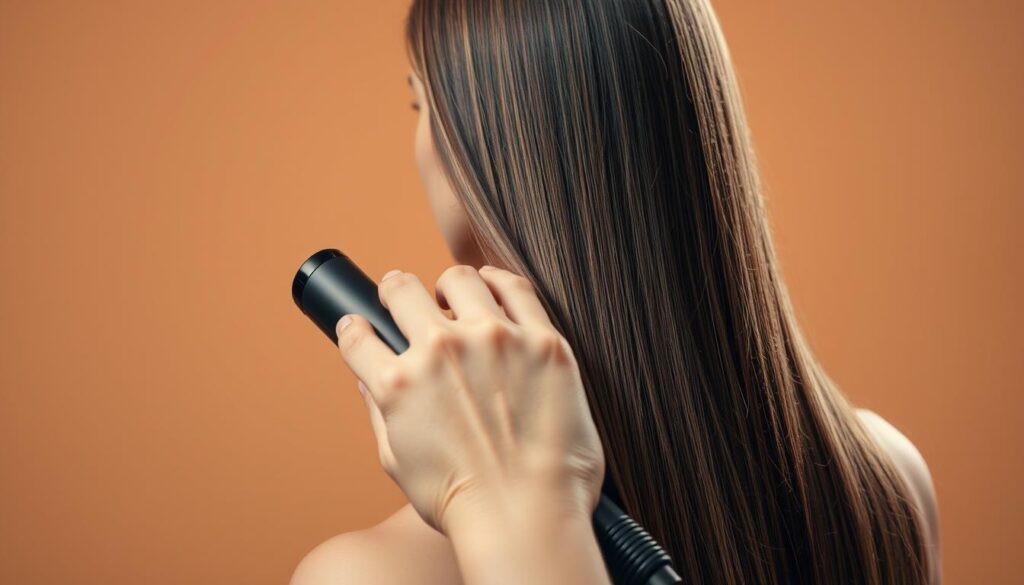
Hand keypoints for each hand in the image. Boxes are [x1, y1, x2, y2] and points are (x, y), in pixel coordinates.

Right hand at [334, 265, 605, 536]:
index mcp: (399, 383)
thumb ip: (379, 411)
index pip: (357, 335)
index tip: (363, 327)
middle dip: (396, 293)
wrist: (527, 517)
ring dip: (448, 287)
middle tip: (405, 301)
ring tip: (455, 299)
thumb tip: (369, 377)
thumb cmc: (463, 502)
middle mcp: (441, 351)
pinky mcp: (542, 340)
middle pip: (402, 290)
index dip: (355, 328)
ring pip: (459, 279)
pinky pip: (516, 288)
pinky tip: (492, 288)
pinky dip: (497, 282)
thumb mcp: (399, 461)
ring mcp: (495, 340)